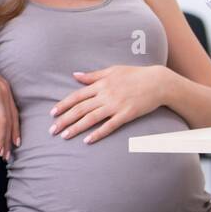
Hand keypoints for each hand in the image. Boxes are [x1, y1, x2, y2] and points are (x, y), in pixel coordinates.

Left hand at [51, 64, 167, 143]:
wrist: (158, 82)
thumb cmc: (136, 74)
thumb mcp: (113, 70)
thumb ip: (93, 75)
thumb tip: (75, 75)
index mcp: (101, 83)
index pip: (77, 95)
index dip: (63, 105)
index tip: (52, 113)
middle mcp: (106, 95)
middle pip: (80, 109)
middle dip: (64, 120)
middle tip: (52, 130)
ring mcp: (116, 105)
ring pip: (91, 118)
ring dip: (76, 128)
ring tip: (64, 136)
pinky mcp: (126, 114)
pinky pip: (109, 126)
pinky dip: (98, 133)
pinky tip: (87, 141)